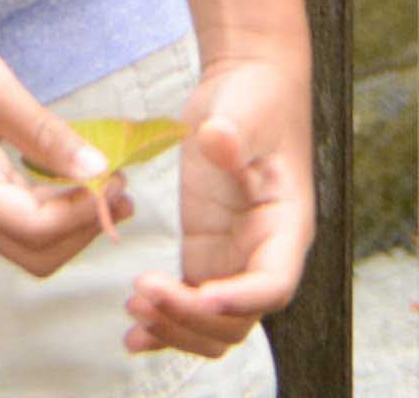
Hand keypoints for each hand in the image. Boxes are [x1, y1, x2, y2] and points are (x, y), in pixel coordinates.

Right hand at [0, 0, 133, 277]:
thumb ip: (45, 136)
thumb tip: (98, 171)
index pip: (38, 231)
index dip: (85, 214)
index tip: (119, 181)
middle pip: (33, 252)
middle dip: (81, 230)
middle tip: (120, 192)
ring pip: (25, 237)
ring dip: (69, 220)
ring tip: (106, 183)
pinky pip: (14, 210)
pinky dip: (48, 203)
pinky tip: (69, 174)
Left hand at [125, 52, 313, 357]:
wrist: (245, 88)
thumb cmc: (254, 99)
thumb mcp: (246, 110)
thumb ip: (234, 132)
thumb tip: (218, 140)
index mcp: (285, 228)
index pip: (273, 284)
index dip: (241, 299)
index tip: (200, 293)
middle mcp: (263, 256)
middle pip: (238, 319)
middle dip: (192, 318)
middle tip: (143, 294)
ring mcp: (234, 260)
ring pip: (214, 325)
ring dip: (176, 328)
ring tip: (133, 310)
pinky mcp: (207, 254)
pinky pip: (191, 305)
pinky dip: (167, 323)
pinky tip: (134, 331)